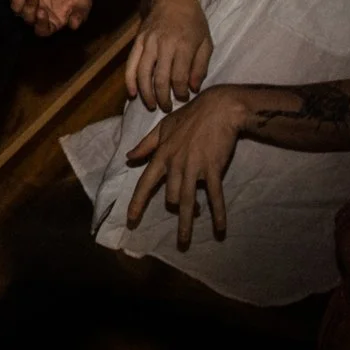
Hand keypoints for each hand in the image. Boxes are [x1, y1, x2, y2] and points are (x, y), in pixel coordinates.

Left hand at [8, 0, 91, 35]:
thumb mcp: (83, 3)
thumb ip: (79, 14)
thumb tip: (74, 26)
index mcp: (51, 24)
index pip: (42, 29)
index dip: (40, 22)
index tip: (41, 11)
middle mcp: (36, 17)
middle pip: (27, 17)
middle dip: (29, 5)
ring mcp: (27, 6)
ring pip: (16, 7)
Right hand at [124, 0, 213, 111]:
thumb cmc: (194, 21)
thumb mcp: (206, 41)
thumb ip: (201, 66)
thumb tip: (193, 88)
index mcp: (184, 46)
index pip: (180, 77)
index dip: (181, 92)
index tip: (183, 98)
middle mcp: (164, 45)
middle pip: (160, 79)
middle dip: (163, 98)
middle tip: (167, 108)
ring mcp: (148, 43)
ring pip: (143, 74)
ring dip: (146, 93)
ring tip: (151, 105)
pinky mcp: (137, 42)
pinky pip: (130, 64)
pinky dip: (130, 80)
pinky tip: (132, 93)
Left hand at [125, 86, 252, 248]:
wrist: (219, 108)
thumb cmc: (190, 116)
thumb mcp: (163, 127)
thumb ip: (146, 145)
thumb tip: (129, 157)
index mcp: (162, 155)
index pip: (145, 183)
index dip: (137, 203)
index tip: (131, 219)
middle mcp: (176, 164)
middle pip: (169, 196)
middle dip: (174, 209)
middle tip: (185, 215)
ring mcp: (195, 167)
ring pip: (187, 200)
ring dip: (186, 222)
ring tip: (184, 240)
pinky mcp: (214, 168)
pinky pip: (215, 195)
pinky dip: (217, 213)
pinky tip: (220, 228)